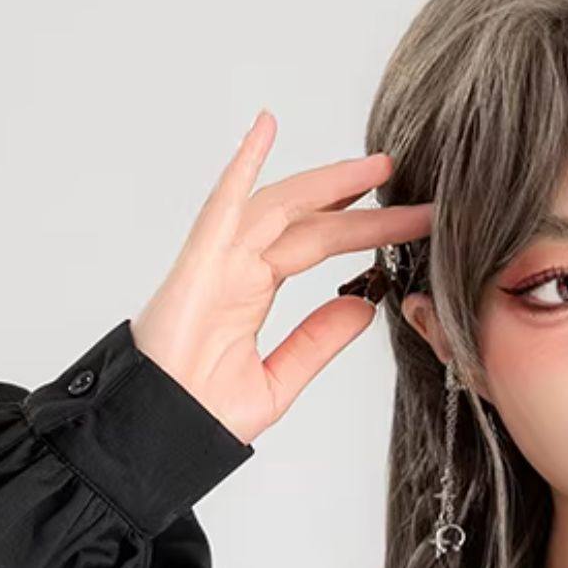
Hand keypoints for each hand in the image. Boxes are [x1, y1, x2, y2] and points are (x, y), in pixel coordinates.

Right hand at [131, 111, 435, 446]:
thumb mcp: (279, 379)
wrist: (157, 439)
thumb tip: (363, 306)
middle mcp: (236, 269)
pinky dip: (243, 165)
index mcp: (251, 294)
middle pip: (305, 219)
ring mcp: (217, 262)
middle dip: (355, 199)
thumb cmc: (197, 417)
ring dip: (326, 181)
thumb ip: (318, 341)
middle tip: (402, 177)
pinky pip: (223, 206)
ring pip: (278, 206)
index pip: (318, 246)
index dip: (364, 230)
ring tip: (376, 166)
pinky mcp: (198, 265)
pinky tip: (266, 128)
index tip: (410, 220)